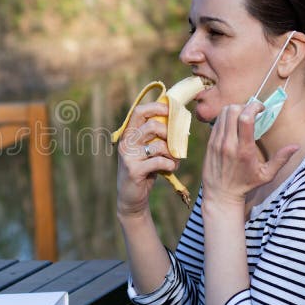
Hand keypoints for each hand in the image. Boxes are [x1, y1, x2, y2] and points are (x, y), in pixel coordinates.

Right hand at [116, 101, 179, 217]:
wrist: (131, 197)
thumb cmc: (144, 170)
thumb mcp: (147, 150)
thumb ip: (156, 136)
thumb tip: (178, 121)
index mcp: (128, 133)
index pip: (139, 111)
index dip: (156, 107)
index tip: (171, 111)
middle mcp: (126, 142)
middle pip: (151, 125)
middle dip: (169, 133)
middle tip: (175, 142)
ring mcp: (128, 156)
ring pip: (158, 145)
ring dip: (172, 153)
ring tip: (174, 160)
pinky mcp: (134, 170)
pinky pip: (159, 162)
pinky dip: (170, 165)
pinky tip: (170, 169)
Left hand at [202, 101, 298, 206]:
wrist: (220, 194)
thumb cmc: (245, 185)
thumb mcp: (266, 175)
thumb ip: (281, 159)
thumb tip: (296, 146)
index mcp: (244, 150)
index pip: (245, 119)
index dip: (254, 107)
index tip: (261, 108)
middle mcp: (228, 144)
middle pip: (232, 111)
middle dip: (244, 106)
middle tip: (252, 112)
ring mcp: (216, 142)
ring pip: (222, 114)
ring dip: (234, 110)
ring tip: (243, 116)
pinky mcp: (209, 143)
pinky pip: (216, 122)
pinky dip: (225, 118)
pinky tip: (233, 124)